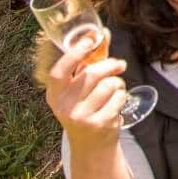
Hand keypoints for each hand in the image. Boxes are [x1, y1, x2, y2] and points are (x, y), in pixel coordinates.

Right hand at [44, 35, 129, 153]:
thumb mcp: (80, 88)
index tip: (91, 38)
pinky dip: (122, 95)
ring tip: (115, 89)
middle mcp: (64, 106)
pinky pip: (118, 98)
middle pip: (92, 74)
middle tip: (119, 65)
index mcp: (54, 94)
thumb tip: (103, 33)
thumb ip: (91, 60)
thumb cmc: (86, 107)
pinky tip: (116, 103)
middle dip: (110, 65)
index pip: (60, 71)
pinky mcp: (98, 124)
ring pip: (109, 85)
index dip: (76, 53)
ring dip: (118, 83)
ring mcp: (80, 117)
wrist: (90, 145)